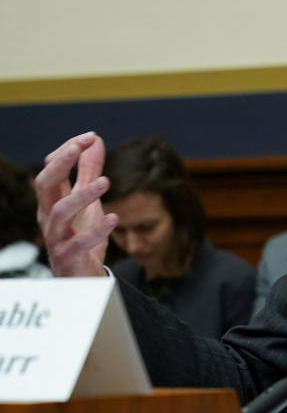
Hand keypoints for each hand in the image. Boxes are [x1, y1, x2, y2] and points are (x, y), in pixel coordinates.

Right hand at [35, 132, 115, 276]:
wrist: (80, 276)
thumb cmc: (80, 233)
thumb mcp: (87, 200)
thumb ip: (89, 172)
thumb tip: (94, 140)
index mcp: (52, 200)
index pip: (51, 170)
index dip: (67, 151)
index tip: (90, 137)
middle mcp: (49, 215)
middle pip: (45, 185)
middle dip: (60, 164)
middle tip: (79, 147)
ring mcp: (56, 236)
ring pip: (60, 212)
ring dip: (82, 195)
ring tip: (106, 182)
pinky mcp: (68, 256)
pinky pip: (78, 243)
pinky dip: (96, 230)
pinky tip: (114, 218)